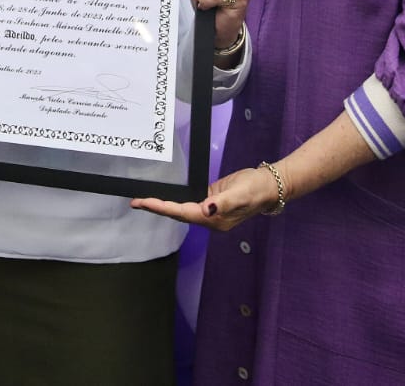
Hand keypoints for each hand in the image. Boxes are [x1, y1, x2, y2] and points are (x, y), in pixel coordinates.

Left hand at [130, 164, 281, 230]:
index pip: (182, 213)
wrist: (269, 185)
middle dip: (157, 208)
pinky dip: (175, 200)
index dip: (161, 207)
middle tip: (135, 202)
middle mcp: (209, 218)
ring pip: (182, 210)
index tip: (143, 202)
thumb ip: (223, 202)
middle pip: (178, 214)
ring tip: (144, 200)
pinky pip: (189, 202)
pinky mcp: (211, 200)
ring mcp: (209, 210)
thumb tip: (206, 209)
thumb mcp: (240, 194)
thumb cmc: (255, 189)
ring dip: (164, 205)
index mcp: (214, 219)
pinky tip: (166, 196)